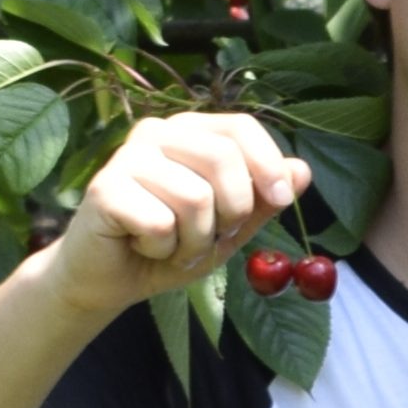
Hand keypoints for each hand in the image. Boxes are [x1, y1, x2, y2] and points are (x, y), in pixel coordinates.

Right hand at [33, 114, 311, 315]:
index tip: (283, 199)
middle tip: (211, 238)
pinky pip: (160, 223)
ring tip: (173, 247)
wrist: (108, 280)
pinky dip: (162, 249)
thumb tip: (302, 170)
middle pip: (222, 158)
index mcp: (189, 132)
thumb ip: (262, 200)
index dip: (268, 162)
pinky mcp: (104, 188)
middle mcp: (157, 133)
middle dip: (232, 212)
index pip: (240, 127)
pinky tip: (143, 247)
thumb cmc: (169, 246)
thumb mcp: (228, 228)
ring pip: (195, 198)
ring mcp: (127, 157)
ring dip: (194, 240)